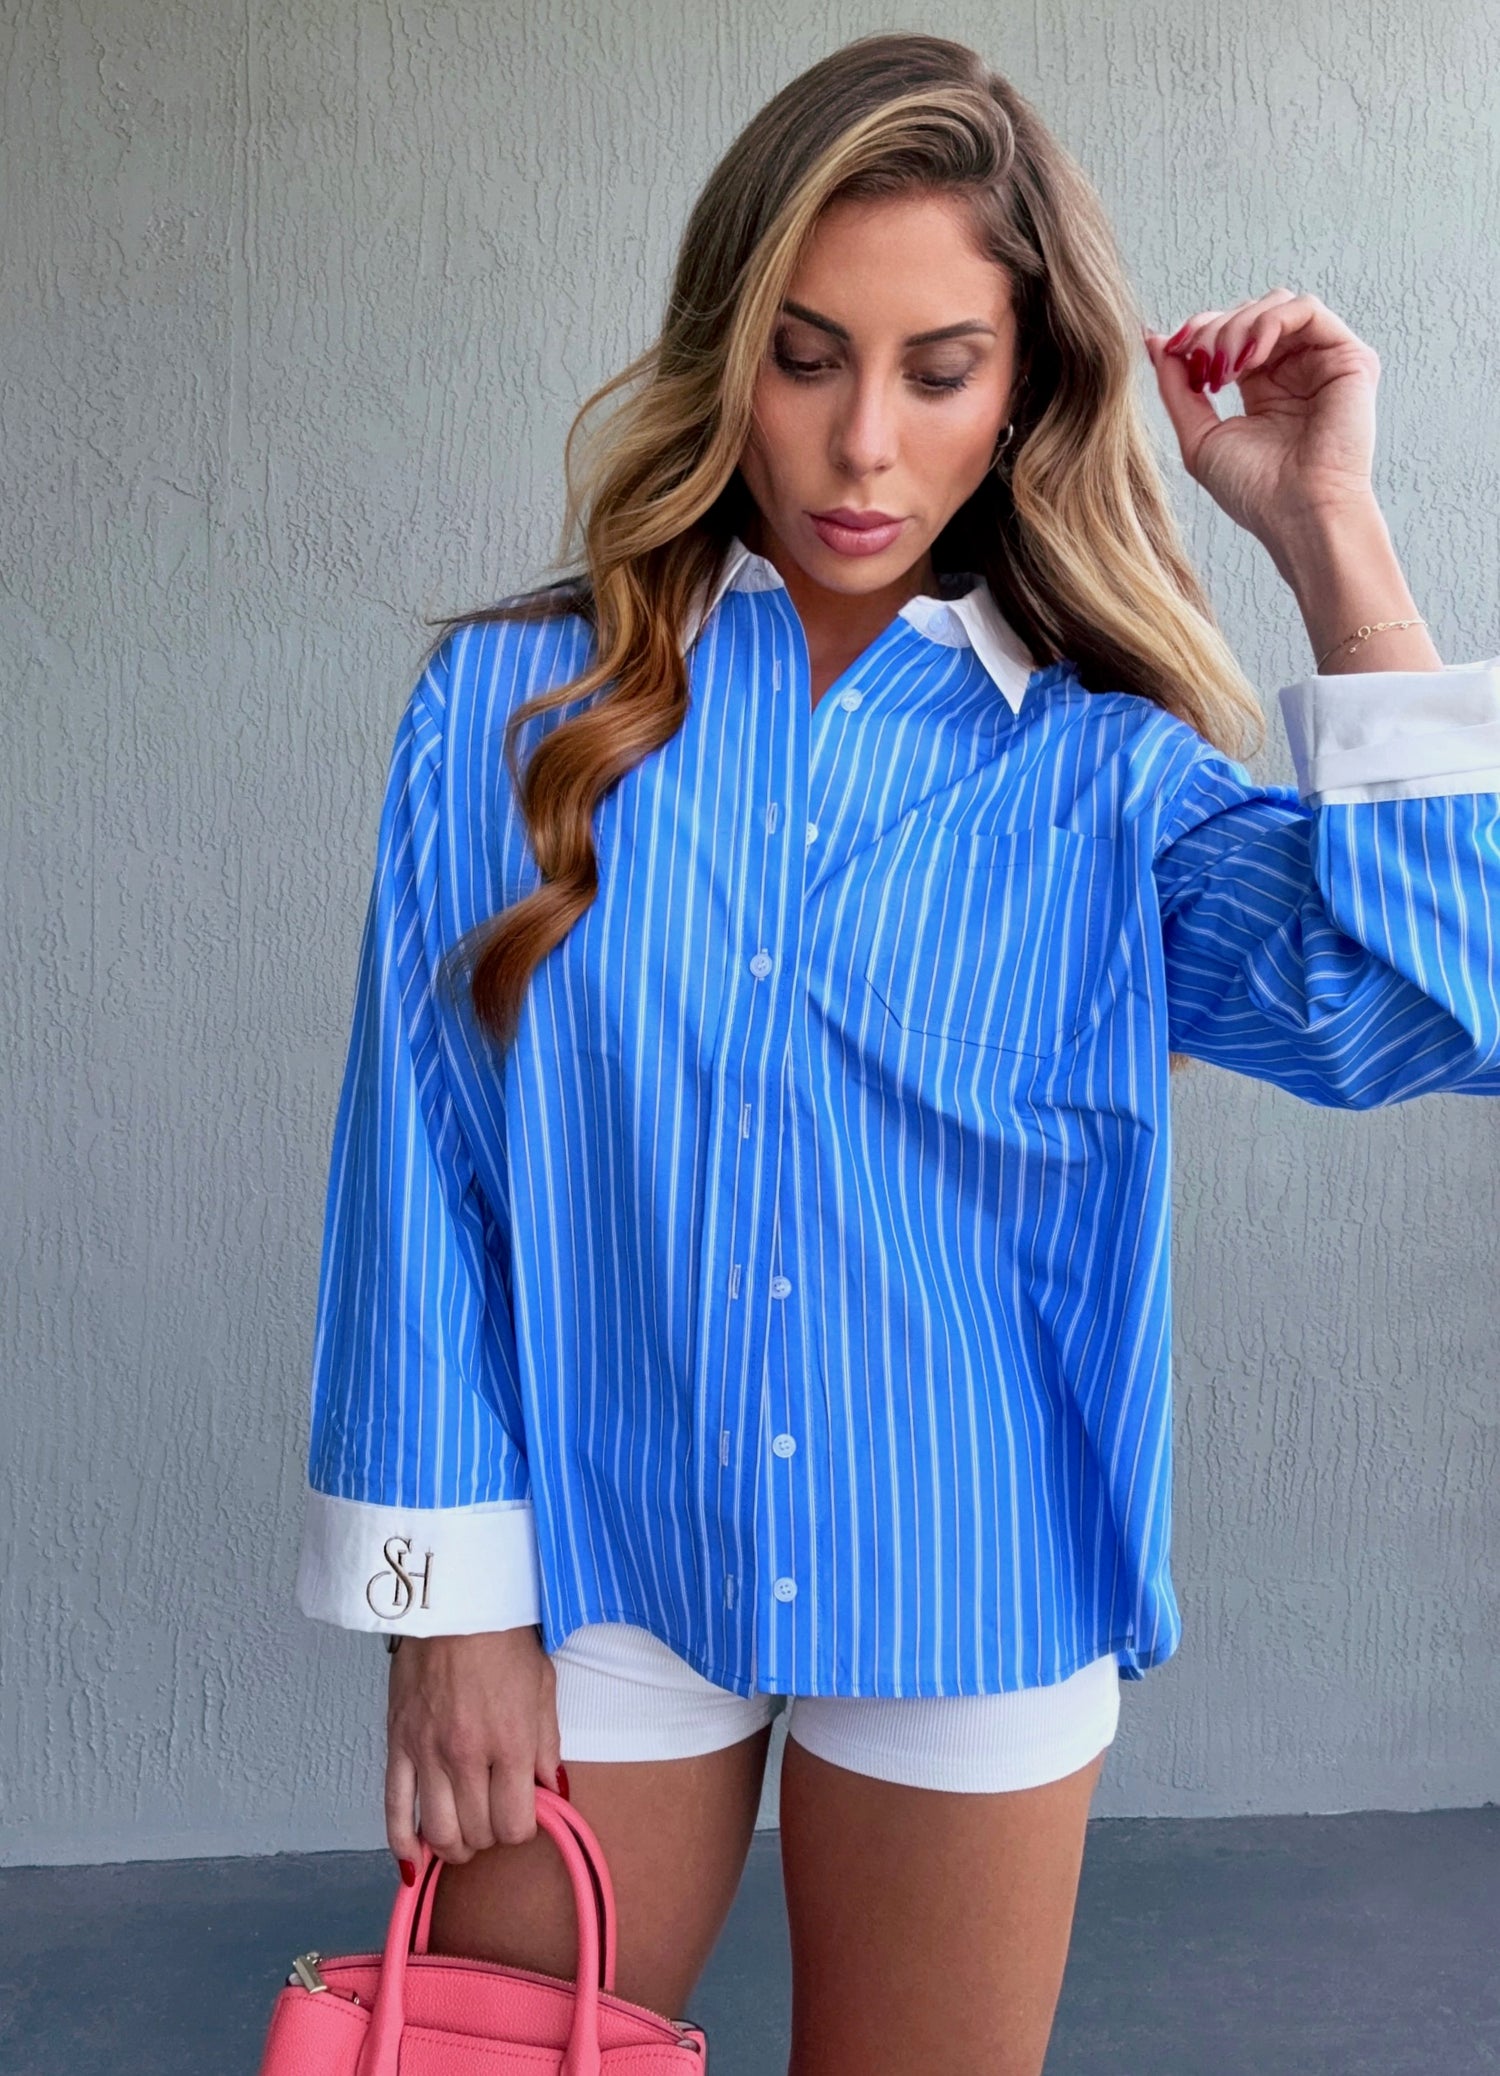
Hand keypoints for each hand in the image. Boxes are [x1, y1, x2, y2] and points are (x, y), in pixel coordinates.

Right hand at [385, 1624, 564, 1873]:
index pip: (515, 1826)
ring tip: (463, 1837)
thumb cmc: (503, 1640)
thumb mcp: (542, 1687)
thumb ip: (547, 1745)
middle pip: (477, 1833)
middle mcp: (466, 1756)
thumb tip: (552, 1790)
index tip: (524, 1814)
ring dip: (453, 1846)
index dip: (523, 1829)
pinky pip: (393, 1809)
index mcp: (509, 1743)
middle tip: (495, 1817)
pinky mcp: (397, 1744)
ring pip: (436, 1832)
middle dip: (490, 1836)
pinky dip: (402, 1843)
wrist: (453, 1603)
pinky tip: (414, 1861)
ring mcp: (426, 1753)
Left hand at [1142, 289, 1382, 557]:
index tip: (1172, 351)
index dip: (1197, 332)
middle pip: (1249, 312)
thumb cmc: (1254, 491)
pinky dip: (1270, 323)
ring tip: (1225, 370)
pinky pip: (1306, 310)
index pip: (1228, 332)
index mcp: (1263, 386)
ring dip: (1238, 326)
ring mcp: (1323, 360)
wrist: (1298, 516)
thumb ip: (1177, 387)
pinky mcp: (1349, 357)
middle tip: (1202, 368)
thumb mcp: (1199, 435)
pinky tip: (1252, 358)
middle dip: (1213, 330)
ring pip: (1275, 304)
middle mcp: (1295, 368)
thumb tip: (1155, 340)